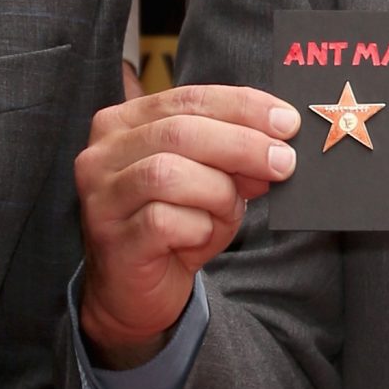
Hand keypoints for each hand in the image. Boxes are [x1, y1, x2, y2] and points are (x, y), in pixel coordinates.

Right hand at [77, 84, 300, 365]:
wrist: (138, 289)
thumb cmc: (176, 223)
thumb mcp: (214, 180)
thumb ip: (237, 157)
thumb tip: (279, 145)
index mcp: (125, 122)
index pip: (189, 98)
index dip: (242, 106)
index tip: (288, 121)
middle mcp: (103, 153)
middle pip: (180, 131)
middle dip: (242, 145)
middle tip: (284, 162)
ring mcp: (101, 197)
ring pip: (169, 174)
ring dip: (218, 191)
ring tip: (231, 209)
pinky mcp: (111, 238)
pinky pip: (163, 221)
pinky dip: (198, 227)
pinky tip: (202, 235)